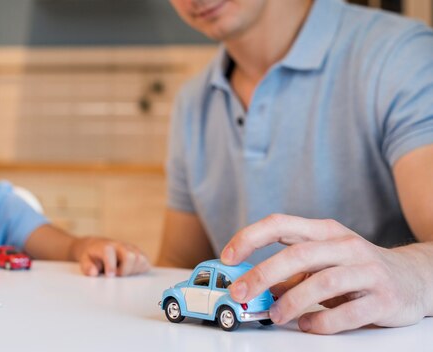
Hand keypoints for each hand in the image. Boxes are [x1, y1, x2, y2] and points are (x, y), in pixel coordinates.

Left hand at [72, 237, 150, 276]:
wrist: (97, 245)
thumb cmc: (92, 255)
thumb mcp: (84, 260)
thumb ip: (87, 267)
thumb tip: (93, 272)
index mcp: (106, 246)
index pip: (111, 252)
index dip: (111, 265)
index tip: (110, 276)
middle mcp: (121, 245)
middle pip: (131, 256)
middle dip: (125, 271)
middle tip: (117, 276)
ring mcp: (131, 248)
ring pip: (141, 259)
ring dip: (133, 271)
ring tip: (123, 273)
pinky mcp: (139, 253)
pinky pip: (146, 262)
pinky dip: (140, 270)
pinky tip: (130, 272)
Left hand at [220, 214, 428, 333]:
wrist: (414, 277)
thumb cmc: (356, 267)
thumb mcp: (323, 259)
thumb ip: (290, 269)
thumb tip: (251, 284)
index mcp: (324, 231)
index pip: (280, 224)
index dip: (250, 237)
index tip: (227, 256)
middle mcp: (346, 245)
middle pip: (298, 254)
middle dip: (262, 274)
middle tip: (240, 293)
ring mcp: (367, 270)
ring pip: (323, 283)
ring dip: (291, 302)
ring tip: (275, 315)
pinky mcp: (384, 298)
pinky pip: (348, 313)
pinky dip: (322, 322)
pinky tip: (308, 325)